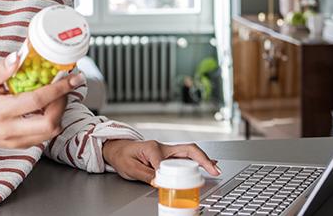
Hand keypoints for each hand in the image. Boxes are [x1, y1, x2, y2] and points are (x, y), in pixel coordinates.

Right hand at [0, 53, 83, 148]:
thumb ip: (1, 69)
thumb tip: (19, 55)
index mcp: (0, 111)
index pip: (36, 101)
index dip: (58, 89)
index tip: (72, 78)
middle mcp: (9, 130)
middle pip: (49, 123)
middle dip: (63, 103)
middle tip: (66, 87)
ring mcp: (16, 141)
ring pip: (51, 132)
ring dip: (60, 112)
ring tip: (58, 95)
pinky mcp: (21, 145)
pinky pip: (45, 136)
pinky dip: (52, 120)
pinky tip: (49, 107)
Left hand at [102, 139, 220, 183]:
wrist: (117, 148)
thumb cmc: (123, 156)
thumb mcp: (130, 168)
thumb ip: (145, 175)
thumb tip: (159, 182)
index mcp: (153, 148)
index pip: (165, 163)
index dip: (166, 175)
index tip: (165, 185)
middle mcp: (163, 147)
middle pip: (188, 150)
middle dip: (203, 159)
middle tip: (214, 169)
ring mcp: (166, 150)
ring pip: (189, 152)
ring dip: (203, 159)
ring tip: (215, 168)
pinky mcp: (167, 155)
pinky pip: (185, 156)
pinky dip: (197, 160)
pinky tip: (206, 164)